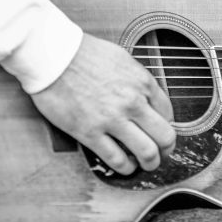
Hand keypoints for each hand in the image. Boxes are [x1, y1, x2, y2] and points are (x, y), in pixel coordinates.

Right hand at [30, 33, 176, 174]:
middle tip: (162, 153)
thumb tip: (145, 95)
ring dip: (150, 162)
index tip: (160, 130)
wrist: (53, 55)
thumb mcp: (121, 58)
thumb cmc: (82, 53)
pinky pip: (116, 159)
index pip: (168, 112)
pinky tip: (125, 166)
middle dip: (166, 149)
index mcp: (141, 81)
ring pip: (146, 152)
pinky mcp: (90, 133)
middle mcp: (132, 102)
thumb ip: (136, 79)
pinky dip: (125, 167)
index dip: (166, 125)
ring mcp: (112, 119)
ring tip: (146, 164)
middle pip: (164, 136)